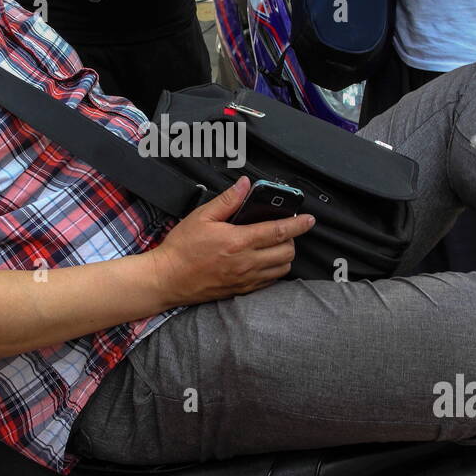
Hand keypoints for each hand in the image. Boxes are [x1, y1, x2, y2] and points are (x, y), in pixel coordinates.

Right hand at [146, 176, 313, 305]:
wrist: (167, 279)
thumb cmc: (181, 248)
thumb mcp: (201, 217)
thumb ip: (227, 200)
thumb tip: (244, 185)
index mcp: (238, 241)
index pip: (278, 231)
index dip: (298, 225)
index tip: (309, 219)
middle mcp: (246, 263)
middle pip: (287, 252)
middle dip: (291, 239)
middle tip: (283, 230)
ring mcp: (245, 279)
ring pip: (282, 269)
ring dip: (284, 256)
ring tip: (274, 245)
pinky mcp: (241, 290)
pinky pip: (269, 282)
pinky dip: (273, 270)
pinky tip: (264, 261)